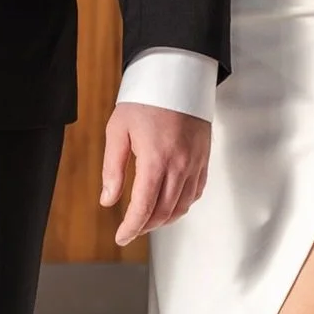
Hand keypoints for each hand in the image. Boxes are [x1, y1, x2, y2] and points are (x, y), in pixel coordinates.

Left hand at [100, 103, 210, 244]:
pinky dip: (182, 205)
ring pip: (182, 206)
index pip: (144, 207)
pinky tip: (170, 204)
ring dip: (164, 219)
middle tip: (130, 229)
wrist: (178, 76)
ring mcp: (195, 163)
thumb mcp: (118, 130)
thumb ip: (112, 168)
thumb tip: (108, 200)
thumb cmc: (145, 99)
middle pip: (164, 212)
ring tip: (147, 220)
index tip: (121, 237)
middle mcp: (180, 165)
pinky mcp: (204, 158)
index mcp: (156, 159)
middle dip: (145, 226)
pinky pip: (196, 192)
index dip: (131, 227)